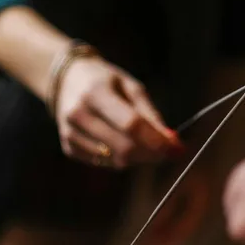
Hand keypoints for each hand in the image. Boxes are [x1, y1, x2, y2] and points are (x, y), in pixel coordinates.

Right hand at [56, 56, 181, 168]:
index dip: (156, 140)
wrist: (67, 81)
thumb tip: (171, 141)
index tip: (178, 149)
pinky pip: (104, 163)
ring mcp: (70, 133)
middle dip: (152, 154)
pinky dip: (121, 159)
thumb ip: (150, 114)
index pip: (131, 124)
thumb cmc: (106, 81)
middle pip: (123, 147)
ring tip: (147, 144)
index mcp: (95, 92)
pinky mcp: (68, 148)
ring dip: (139, 158)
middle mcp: (78, 114)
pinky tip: (124, 144)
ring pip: (116, 160)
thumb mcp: (131, 87)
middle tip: (169, 152)